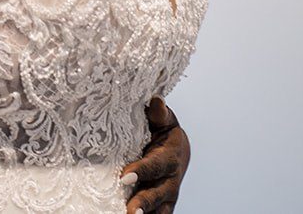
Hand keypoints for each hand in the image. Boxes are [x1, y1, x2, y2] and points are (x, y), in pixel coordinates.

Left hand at [120, 98, 188, 213]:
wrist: (177, 150)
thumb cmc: (163, 131)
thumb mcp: (163, 120)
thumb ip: (158, 114)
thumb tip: (156, 100)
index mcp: (170, 157)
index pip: (156, 165)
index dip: (142, 171)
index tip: (124, 177)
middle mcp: (170, 180)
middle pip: (158, 194)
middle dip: (144, 202)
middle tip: (130, 211)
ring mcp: (166, 196)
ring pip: (158, 210)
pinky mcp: (161, 206)